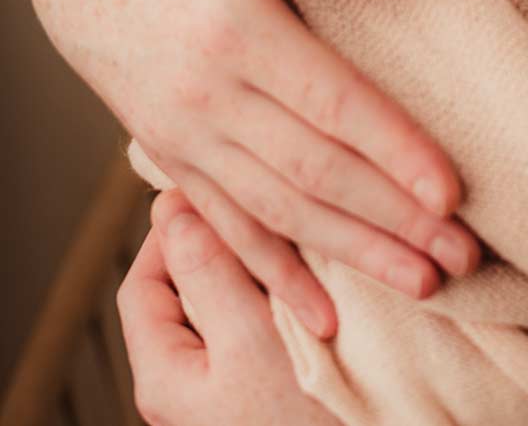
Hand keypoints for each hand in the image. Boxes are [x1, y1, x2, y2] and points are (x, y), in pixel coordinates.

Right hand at [27, 0, 477, 339]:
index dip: (394, 149)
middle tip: (462, 254)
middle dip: (392, 218)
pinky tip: (323, 313)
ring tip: (421, 282)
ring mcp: (184, 135)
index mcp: (234, 30)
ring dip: (352, 253)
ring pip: (277, 212)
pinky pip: (227, 228)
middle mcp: (206, 97)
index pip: (330, 104)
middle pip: (313, 172)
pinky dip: (275, 275)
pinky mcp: (172, 156)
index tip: (451, 190)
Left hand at [118, 192, 339, 425]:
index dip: (170, 233)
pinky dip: (280, 295)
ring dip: (256, 268)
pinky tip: (313, 281)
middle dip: (220, 246)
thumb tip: (171, 212)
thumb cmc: (300, 420)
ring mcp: (228, 391)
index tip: (212, 194)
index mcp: (163, 376)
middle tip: (260, 210)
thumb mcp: (249, 342)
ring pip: (228, 305)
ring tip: (293, 242)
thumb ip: (208, 275)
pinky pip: (260, 327)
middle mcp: (188, 387)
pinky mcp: (267, 390)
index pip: (144, 285)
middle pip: (186, 292)